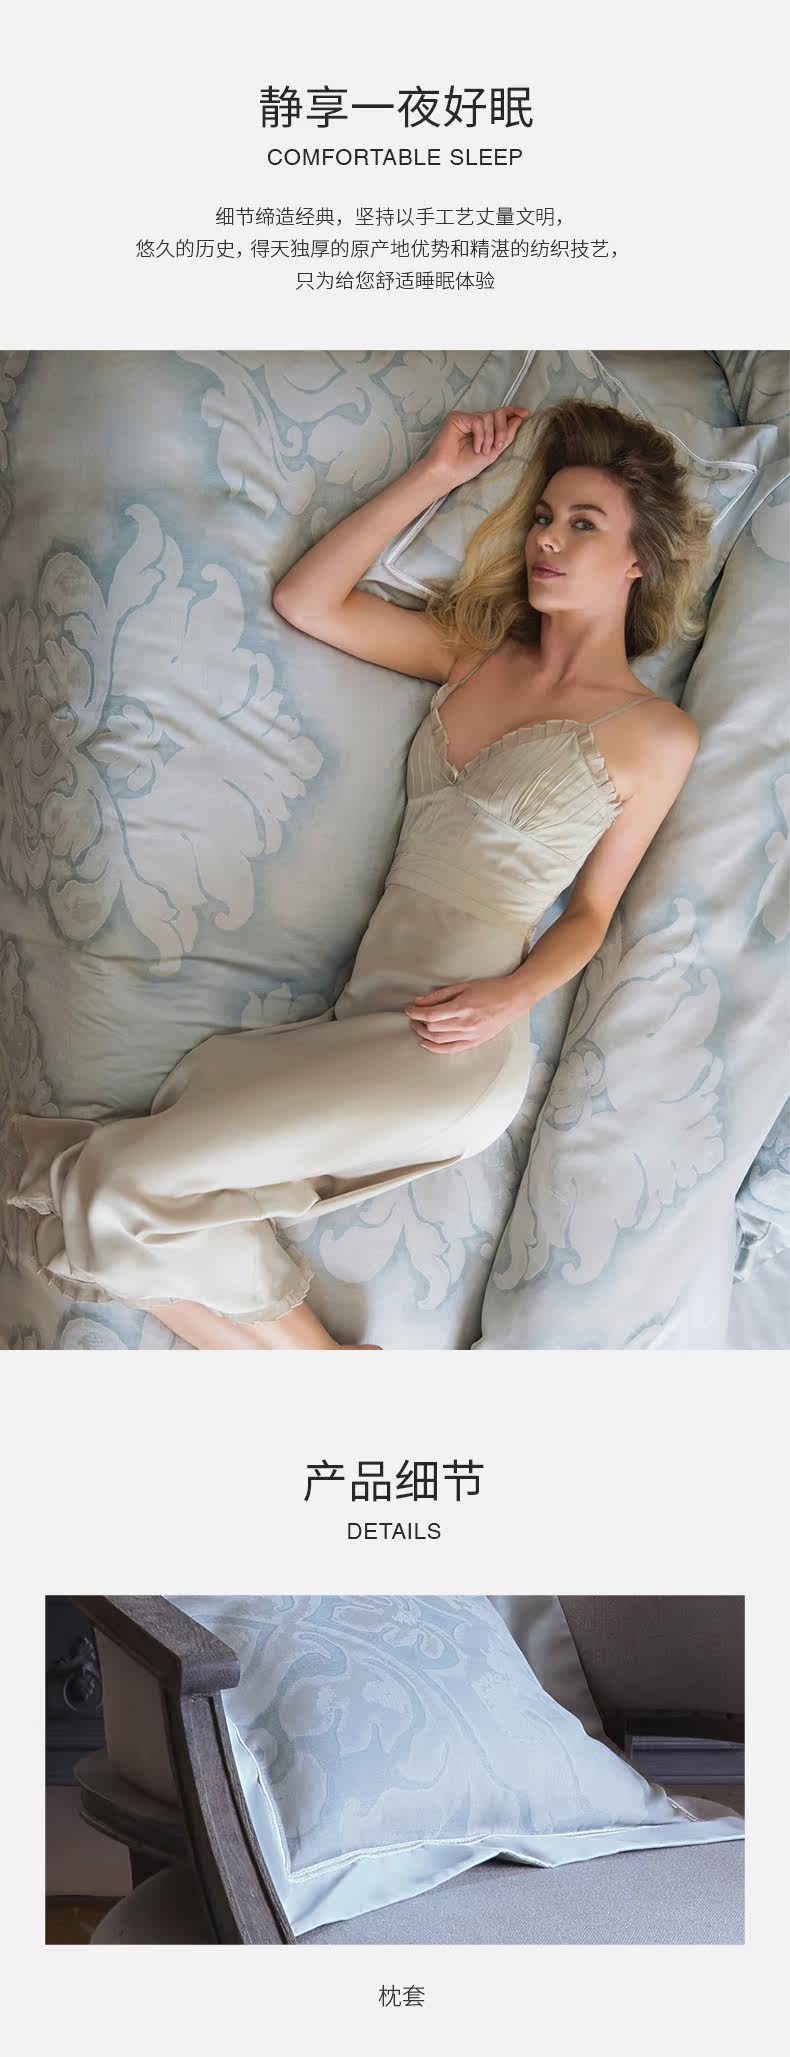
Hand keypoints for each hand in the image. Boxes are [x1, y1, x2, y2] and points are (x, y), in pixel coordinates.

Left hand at [404, 977, 521, 1052]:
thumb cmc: (489, 989)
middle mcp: (466, 1023)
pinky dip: (436, 1048)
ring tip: (417, 1028)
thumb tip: (419, 1001)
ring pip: (439, 1040)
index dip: (416, 1013)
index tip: (409, 1009)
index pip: (431, 1014)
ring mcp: (471, 1035)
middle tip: (413, 1017)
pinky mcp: (475, 1042)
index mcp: (463, 1007)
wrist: (513, 999)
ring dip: (424, 1035)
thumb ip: (440, 995)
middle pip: (433, 1028)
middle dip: (418, 1023)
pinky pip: (451, 1049)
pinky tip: (426, 1044)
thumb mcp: (464, 986)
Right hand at [423, 407, 530, 490]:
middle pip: (497, 414)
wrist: (448, 473)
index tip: (525, 413)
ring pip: (489, 417)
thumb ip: (506, 436)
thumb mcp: (493, 452)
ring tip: (482, 451)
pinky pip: (478, 420)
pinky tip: (475, 447)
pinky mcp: (457, 418)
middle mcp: (474, 422)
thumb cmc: (466, 467)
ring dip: (490, 436)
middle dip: (502, 430)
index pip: (499, 417)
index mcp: (483, 430)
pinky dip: (480, 435)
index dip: (513, 412)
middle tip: (498, 446)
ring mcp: (465, 419)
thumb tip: (519, 418)